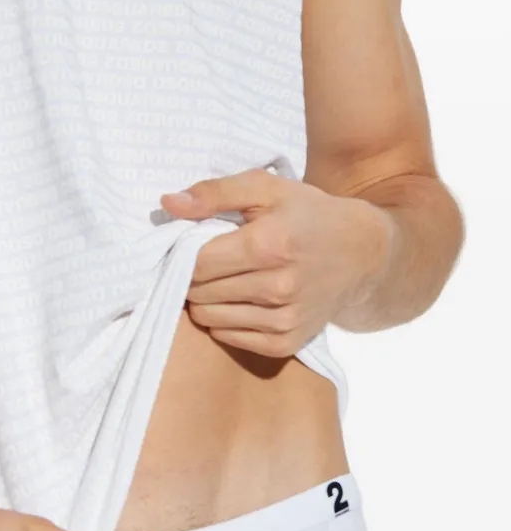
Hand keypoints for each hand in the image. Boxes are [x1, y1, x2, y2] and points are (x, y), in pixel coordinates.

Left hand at [160, 167, 393, 355]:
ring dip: (206, 299)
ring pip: (208, 317)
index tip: (190, 244)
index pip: (197, 263)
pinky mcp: (287, 342)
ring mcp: (284, 319)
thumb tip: (168, 204)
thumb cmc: (308, 214)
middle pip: (199, 291)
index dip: (184, 253)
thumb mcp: (265, 188)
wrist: (362, 253)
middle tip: (210, 261)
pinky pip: (229, 338)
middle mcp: (278, 286)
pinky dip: (224, 320)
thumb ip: (213, 193)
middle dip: (193, 275)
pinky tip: (239, 299)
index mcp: (270, 244)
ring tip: (224, 279)